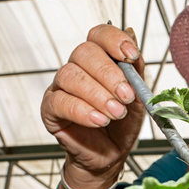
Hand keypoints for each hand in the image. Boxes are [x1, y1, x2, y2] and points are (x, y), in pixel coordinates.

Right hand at [41, 24, 145, 185]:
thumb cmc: (122, 125)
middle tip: (126, 96)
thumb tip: (131, 32)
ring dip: (98, 95)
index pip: (99, 35)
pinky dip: (82, 111)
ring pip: (71, 76)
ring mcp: (61, 87)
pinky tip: (98, 120)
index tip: (132, 55)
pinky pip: (60, 102)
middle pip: (85, 53)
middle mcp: (78, 68)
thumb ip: (135, 68)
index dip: (114, 40)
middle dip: (109, 74)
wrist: (111, 155)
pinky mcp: (50, 109)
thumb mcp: (137, 96)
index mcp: (99, 60)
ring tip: (115, 113)